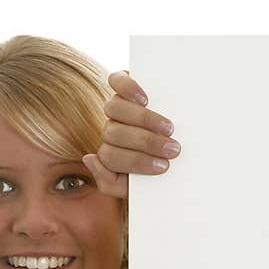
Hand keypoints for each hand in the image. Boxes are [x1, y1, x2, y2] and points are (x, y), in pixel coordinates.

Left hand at [82, 70, 180, 198]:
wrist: (179, 148)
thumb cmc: (157, 170)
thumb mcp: (135, 187)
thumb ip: (109, 182)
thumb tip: (89, 158)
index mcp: (110, 154)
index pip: (109, 157)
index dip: (136, 161)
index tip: (163, 166)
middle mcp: (111, 130)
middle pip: (114, 133)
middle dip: (146, 143)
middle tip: (172, 149)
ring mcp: (116, 107)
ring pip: (114, 109)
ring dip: (144, 119)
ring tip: (169, 128)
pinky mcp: (125, 84)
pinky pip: (117, 81)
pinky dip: (128, 88)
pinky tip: (145, 99)